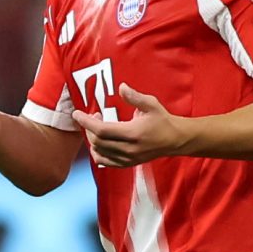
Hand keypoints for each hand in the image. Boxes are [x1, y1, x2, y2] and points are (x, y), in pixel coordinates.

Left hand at [75, 87, 189, 167]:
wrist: (175, 140)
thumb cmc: (162, 120)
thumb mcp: (151, 104)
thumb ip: (135, 97)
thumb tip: (121, 87)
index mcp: (133, 133)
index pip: (102, 130)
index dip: (86, 122)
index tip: (77, 114)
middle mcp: (129, 148)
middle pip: (98, 141)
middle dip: (89, 128)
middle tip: (93, 116)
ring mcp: (128, 158)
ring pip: (99, 152)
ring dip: (93, 139)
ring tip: (98, 128)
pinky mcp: (128, 163)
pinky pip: (105, 162)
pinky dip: (98, 153)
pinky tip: (100, 143)